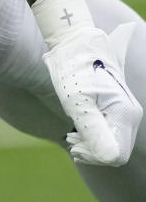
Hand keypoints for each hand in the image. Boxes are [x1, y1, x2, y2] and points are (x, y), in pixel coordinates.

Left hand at [43, 22, 141, 167]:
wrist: (73, 43)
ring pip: (112, 144)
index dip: (94, 156)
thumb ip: (95, 131)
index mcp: (126, 113)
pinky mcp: (118, 108)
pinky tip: (78, 130)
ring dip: (90, 143)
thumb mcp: (78, 103)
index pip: (116, 156)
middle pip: (115, 152)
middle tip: (71, 137)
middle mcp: (131, 113)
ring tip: (72, 133)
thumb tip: (111, 158)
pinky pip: (110, 133)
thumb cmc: (72, 71)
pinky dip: (93, 136)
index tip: (73, 143)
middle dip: (91, 150)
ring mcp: (126, 110)